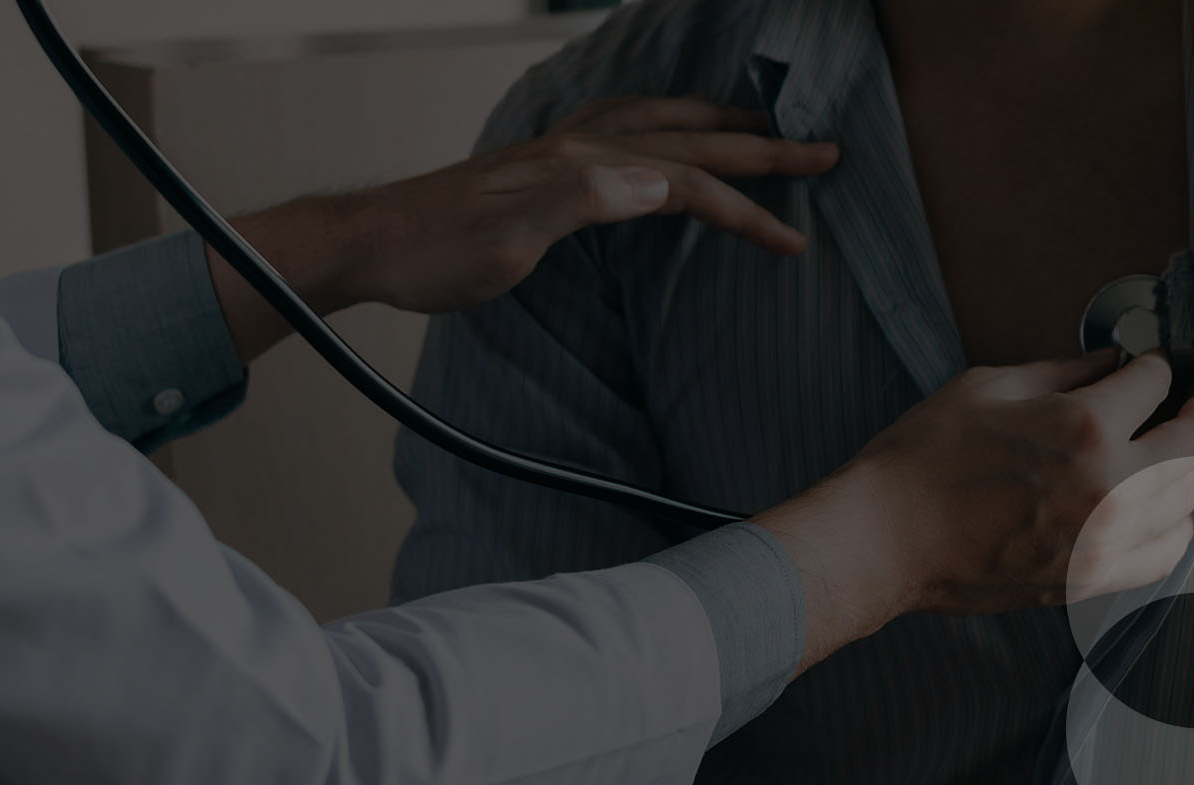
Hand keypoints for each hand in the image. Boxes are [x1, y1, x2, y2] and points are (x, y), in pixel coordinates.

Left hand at [336, 94, 837, 313]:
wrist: (369, 244)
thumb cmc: (434, 253)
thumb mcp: (511, 240)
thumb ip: (587, 201)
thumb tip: (664, 183)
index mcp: (582, 166)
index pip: (687, 182)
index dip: (747, 209)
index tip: (797, 240)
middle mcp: (578, 147)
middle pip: (688, 140)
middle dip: (760, 148)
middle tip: (825, 153)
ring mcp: (559, 153)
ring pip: (660, 124)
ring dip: (717, 126)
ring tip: (761, 129)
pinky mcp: (541, 167)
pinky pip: (625, 130)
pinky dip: (665, 128)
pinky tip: (664, 142)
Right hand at [753, 353, 1193, 672]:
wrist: (884, 539)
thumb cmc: (922, 458)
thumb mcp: (987, 386)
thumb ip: (1062, 372)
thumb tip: (1113, 363)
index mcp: (1084, 424)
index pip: (1156, 381)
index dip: (1159, 364)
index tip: (1154, 363)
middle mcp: (1110, 483)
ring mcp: (1105, 538)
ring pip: (1190, 498)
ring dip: (1192, 467)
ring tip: (1177, 451)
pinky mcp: (1090, 578)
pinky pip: (1165, 554)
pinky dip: (1174, 527)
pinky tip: (1158, 510)